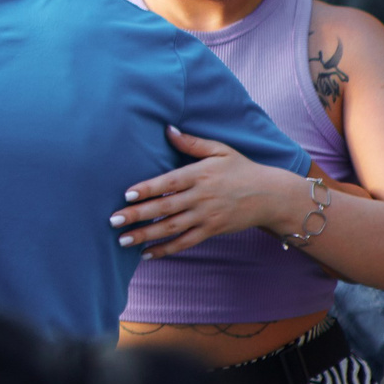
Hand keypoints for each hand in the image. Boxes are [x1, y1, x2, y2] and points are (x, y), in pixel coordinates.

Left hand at [110, 128, 315, 258]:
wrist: (270, 195)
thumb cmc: (241, 169)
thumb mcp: (219, 150)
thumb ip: (191, 143)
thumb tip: (167, 129)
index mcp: (199, 175)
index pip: (168, 183)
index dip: (147, 189)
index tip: (126, 195)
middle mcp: (201, 197)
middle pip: (164, 208)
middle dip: (137, 215)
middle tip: (113, 221)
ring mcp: (206, 216)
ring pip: (171, 228)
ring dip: (146, 235)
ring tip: (122, 240)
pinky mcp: (212, 230)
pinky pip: (185, 242)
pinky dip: (166, 249)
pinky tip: (147, 254)